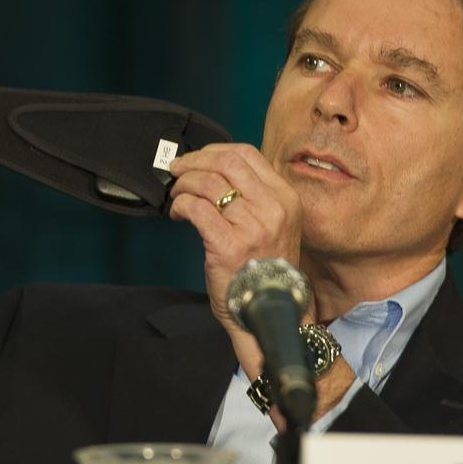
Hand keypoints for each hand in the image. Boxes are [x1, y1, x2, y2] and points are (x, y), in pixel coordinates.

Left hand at [168, 143, 305, 333]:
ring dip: (184, 185)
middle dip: (194, 161)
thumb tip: (214, 169)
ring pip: (207, 183)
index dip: (214, 151)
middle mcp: (272, 209)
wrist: (269, 311)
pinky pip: (196, 209)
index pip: (246, 155)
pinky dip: (180, 205)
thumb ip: (253, 196)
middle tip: (178, 171)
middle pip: (225, 163)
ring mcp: (252, 227)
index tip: (197, 159)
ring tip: (177, 196)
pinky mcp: (227, 246)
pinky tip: (178, 214)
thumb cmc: (265, 269)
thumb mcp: (274, 224)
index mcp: (285, 198)